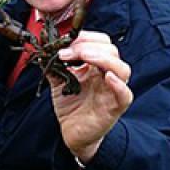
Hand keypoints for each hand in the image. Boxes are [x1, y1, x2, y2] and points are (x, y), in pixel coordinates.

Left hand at [47, 31, 132, 162]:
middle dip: (88, 46)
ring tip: (84, 57)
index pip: (100, 42)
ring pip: (121, 68)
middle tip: (66, 52)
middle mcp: (107, 75)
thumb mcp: (58, 81)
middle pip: (111, 51)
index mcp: (95, 65)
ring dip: (102, 58)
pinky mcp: (115, 107)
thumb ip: (53, 66)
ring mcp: (113, 90)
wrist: (73, 133)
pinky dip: (118, 84)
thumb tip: (44, 51)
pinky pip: (125, 94)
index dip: (85, 37)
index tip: (66, 40)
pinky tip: (107, 77)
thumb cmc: (71, 106)